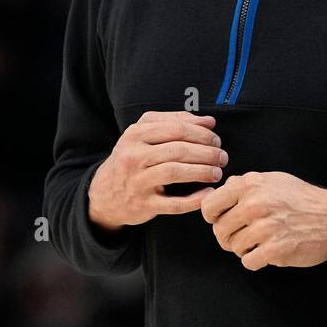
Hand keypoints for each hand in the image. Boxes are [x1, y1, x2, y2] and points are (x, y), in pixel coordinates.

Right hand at [88, 111, 226, 228]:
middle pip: (178, 150)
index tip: (216, 139)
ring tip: (217, 172)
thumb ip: (175, 122)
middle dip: (207, 152)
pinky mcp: (143, 205)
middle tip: (222, 157)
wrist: (103, 193)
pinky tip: (208, 193)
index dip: (202, 134)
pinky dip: (194, 200)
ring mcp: (137, 181)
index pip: (176, 129)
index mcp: (135, 134)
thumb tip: (209, 122)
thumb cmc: (131, 158)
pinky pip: (173, 203)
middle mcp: (134, 156)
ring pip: (176, 173)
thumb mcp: (143, 134)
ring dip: (202, 172)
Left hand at [201, 171, 326, 270]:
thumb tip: (221, 189)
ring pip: (233, 247)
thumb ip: (244, 183)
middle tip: (243, 235)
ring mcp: (264, 228)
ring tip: (259, 242)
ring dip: (243, 248)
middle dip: (228, 236)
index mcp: (250, 185)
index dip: (212, 217)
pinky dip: (255, 260)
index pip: (210, 206)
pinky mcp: (274, 250)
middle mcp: (254, 205)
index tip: (220, 220)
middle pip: (219, 230)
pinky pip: (248, 262)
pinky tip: (266, 251)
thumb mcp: (273, 180)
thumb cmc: (301, 198)